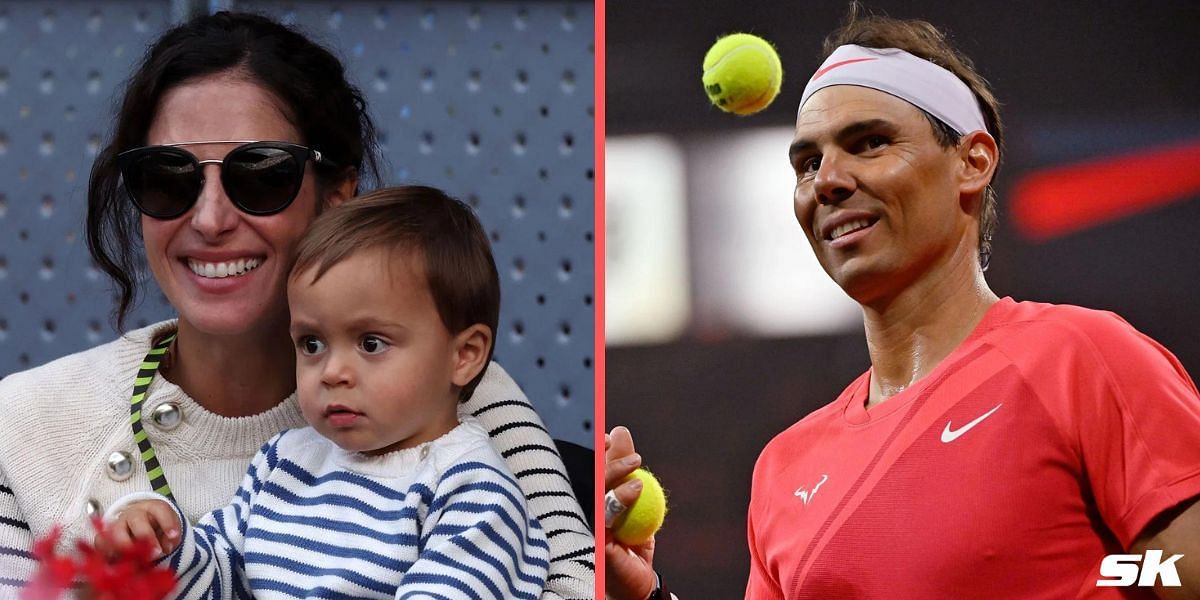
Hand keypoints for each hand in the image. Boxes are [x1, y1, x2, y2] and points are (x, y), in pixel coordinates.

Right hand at [95, 499, 180, 558]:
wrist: (139, 525)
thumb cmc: (158, 528)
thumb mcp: (168, 530)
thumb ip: (170, 538)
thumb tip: (165, 548)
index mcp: (151, 508)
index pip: (159, 509)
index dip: (167, 522)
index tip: (173, 536)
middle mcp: (133, 513)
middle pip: (137, 520)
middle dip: (146, 536)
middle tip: (156, 553)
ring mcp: (117, 524)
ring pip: (116, 530)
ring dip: (125, 545)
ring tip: (133, 558)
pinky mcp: (105, 536)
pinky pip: (100, 541)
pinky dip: (106, 550)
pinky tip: (115, 559)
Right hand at [604, 426, 657, 599]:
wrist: (636, 586)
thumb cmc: (634, 548)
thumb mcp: (639, 504)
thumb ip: (629, 472)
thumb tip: (620, 432)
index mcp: (598, 504)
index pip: (595, 471)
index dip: (600, 451)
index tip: (610, 434)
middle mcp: (591, 513)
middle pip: (593, 478)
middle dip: (607, 456)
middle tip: (620, 439)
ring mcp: (592, 525)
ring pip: (598, 491)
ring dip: (615, 471)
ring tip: (636, 462)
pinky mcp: (597, 540)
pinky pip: (607, 514)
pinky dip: (620, 497)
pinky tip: (635, 487)